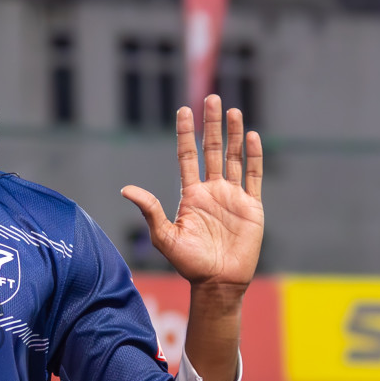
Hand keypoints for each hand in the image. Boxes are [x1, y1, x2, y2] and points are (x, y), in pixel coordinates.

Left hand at [121, 94, 263, 289]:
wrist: (217, 282)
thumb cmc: (189, 263)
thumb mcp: (164, 236)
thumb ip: (150, 211)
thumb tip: (126, 189)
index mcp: (191, 195)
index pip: (187, 156)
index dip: (185, 134)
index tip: (184, 110)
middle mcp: (212, 191)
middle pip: (212, 150)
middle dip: (211, 124)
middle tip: (211, 98)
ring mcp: (233, 197)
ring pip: (234, 158)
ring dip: (233, 134)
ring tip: (232, 111)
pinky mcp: (251, 206)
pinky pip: (253, 176)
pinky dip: (253, 157)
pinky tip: (251, 137)